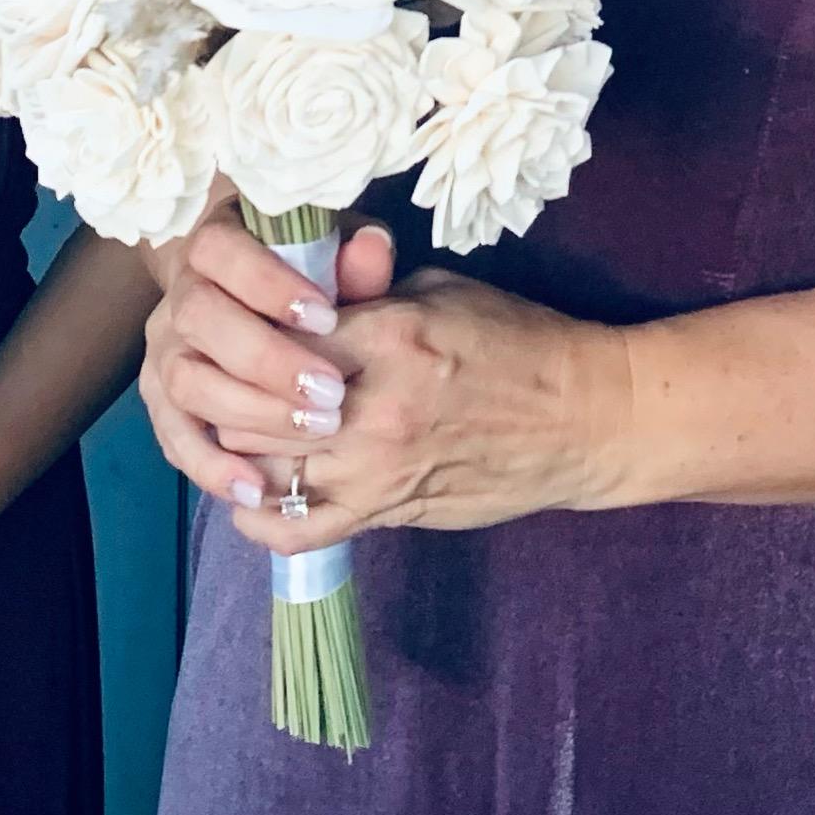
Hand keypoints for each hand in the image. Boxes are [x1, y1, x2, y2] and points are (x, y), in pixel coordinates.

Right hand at [138, 211, 397, 508]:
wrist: (245, 299)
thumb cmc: (301, 274)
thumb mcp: (332, 257)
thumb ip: (350, 261)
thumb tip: (375, 247)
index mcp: (212, 246)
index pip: (221, 253)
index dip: (270, 285)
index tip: (328, 319)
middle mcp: (177, 296)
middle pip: (201, 320)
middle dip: (268, 360)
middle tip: (332, 392)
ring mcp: (164, 350)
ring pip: (185, 381)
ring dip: (249, 412)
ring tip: (313, 433)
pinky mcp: (161, 402)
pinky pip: (174, 437)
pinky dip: (210, 466)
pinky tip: (254, 487)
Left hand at [221, 264, 637, 557]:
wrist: (583, 418)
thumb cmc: (517, 341)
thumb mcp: (443, 291)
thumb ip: (366, 292)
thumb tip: (304, 284)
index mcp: (389, 340)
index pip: (277, 337)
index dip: (252, 329)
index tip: (249, 323)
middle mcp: (373, 411)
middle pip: (254, 408)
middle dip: (234, 390)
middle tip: (231, 376)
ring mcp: (378, 472)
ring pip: (264, 469)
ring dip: (243, 448)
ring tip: (245, 426)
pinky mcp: (388, 513)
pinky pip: (299, 531)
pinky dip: (262, 516)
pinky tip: (256, 494)